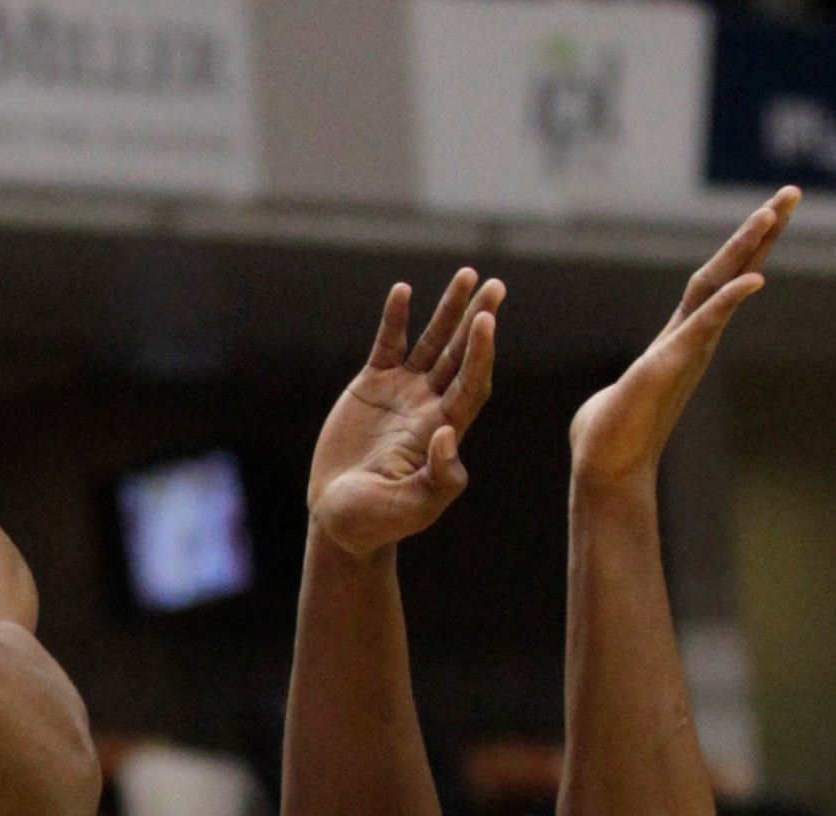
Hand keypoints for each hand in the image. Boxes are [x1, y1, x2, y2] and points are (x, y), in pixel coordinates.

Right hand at [308, 270, 504, 558]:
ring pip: (432, 342)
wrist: (339, 519)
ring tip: (467, 274)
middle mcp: (430, 405)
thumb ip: (438, 478)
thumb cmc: (377, 521)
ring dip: (449, 309)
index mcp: (446, 430)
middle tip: (496, 286)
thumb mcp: (412, 507)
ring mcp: (403, 393)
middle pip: (462, 354)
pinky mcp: (372, 387)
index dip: (481, 352)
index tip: (485, 321)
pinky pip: (389, 345)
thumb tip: (449, 434)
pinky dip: (396, 319)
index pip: (472, 382)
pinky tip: (403, 291)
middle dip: (478, 319)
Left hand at [570, 189, 796, 492]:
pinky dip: (726, 303)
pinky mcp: (666, 367)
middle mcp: (690, 339)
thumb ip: (633, 384)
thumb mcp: (626, 392)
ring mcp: (684, 351)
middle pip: (731, 274)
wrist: (605, 468)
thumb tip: (618, 397)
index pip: (714, 283)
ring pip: (722, 290)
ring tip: (774, 212)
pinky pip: (702, 327)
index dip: (740, 249)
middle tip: (789, 193)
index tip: (767, 212)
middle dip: (759, 233)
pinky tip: (752, 280)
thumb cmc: (610, 434)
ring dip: (748, 250)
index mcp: (680, 338)